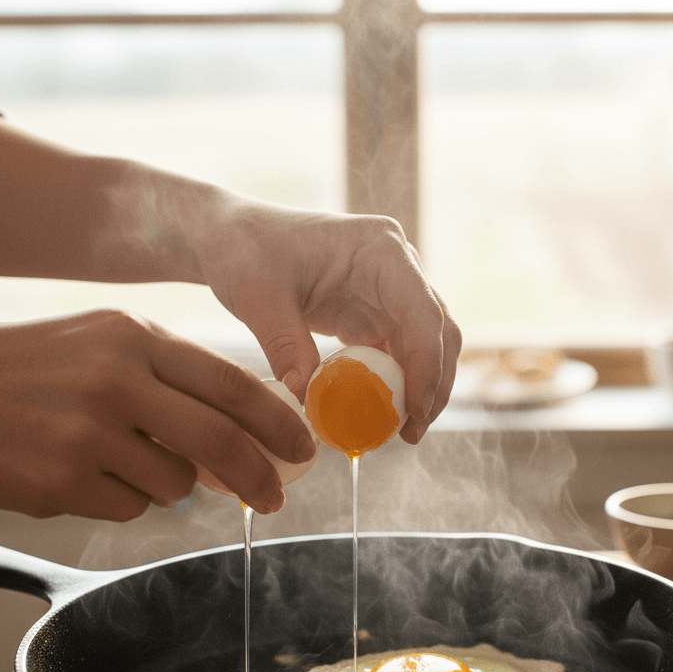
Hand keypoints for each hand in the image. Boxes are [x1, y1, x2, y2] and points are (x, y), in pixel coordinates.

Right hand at [0, 310, 316, 519]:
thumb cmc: (22, 367)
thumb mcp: (99, 346)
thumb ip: (170, 382)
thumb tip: (234, 439)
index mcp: (131, 334)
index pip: (231, 381)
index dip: (277, 421)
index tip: (302, 447)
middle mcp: (115, 378)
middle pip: (219, 441)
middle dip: (258, 476)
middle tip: (273, 497)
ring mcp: (87, 431)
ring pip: (175, 483)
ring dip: (166, 484)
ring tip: (117, 460)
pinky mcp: (61, 480)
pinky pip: (129, 506)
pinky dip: (121, 498)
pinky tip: (81, 473)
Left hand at [192, 204, 461, 443]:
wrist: (233, 238)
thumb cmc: (246, 251)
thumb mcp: (258, 297)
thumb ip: (284, 346)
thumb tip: (305, 399)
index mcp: (381, 250)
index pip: (422, 313)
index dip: (427, 365)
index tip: (415, 411)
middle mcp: (398, 268)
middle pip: (439, 332)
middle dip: (433, 384)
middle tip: (412, 432)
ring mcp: (391, 291)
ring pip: (428, 346)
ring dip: (421, 389)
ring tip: (402, 432)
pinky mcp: (377, 313)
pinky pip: (401, 354)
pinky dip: (397, 385)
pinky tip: (380, 415)